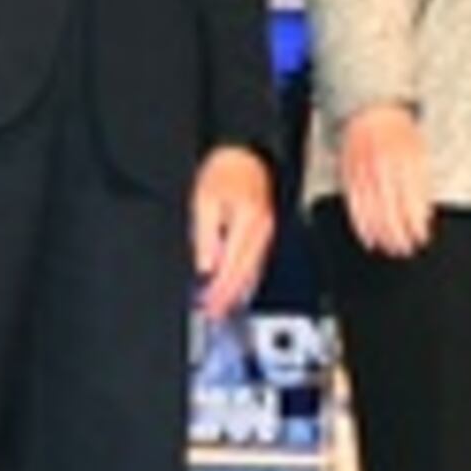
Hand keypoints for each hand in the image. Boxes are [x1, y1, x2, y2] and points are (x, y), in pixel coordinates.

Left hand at [190, 145, 274, 322]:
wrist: (246, 154)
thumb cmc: (223, 172)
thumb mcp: (204, 202)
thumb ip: (205, 236)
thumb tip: (205, 267)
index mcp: (247, 223)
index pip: (232, 267)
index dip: (219, 291)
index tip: (208, 307)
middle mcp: (261, 231)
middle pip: (245, 274)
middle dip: (229, 298)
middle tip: (215, 316)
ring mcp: (267, 232)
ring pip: (253, 270)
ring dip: (238, 291)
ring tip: (223, 309)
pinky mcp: (265, 231)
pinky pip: (257, 261)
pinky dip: (246, 278)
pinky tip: (237, 287)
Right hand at [336, 104, 432, 259]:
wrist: (373, 113)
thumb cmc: (400, 134)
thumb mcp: (420, 152)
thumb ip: (423, 182)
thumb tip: (425, 214)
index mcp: (405, 162)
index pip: (411, 201)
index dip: (416, 224)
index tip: (421, 238)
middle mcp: (384, 169)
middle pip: (392, 211)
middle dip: (399, 235)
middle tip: (406, 249)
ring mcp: (364, 173)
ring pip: (373, 212)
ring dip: (383, 235)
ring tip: (390, 248)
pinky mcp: (349, 177)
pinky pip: (355, 207)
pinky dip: (362, 226)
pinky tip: (370, 239)